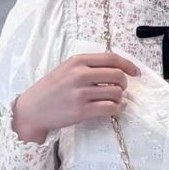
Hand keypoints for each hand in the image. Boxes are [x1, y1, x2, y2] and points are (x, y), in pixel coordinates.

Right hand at [11, 53, 141, 143]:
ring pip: (116, 93)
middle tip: (120, 90)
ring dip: (120, 98)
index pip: (111, 58)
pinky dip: (116, 109)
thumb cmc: (51, 90)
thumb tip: (113, 69)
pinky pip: (109, 108)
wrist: (33, 109)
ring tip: (114, 101)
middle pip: (117, 75)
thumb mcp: (66, 69)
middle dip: (124, 84)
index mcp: (78, 61)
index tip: (135, 72)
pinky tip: (112, 109)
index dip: (128, 65)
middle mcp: (80, 74)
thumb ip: (87, 67)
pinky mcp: (82, 111)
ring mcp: (81, 93)